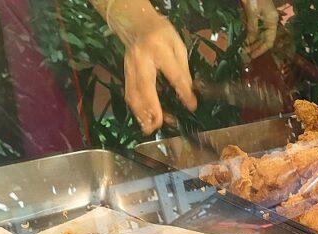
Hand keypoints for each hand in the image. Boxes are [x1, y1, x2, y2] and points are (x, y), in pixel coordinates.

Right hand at [123, 14, 196, 132]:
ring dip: (142, 113)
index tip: (191, 105)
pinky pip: (129, 94)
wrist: (136, 23)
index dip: (183, 91)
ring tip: (151, 127)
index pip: (173, 74)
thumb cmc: (160, 34)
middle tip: (159, 125)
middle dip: (151, 109)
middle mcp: (140, 60)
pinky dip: (136, 108)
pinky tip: (144, 118)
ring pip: (133, 94)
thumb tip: (190, 93)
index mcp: (158, 49)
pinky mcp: (125, 73)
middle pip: (145, 88)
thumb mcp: (177, 46)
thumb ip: (183, 69)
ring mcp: (130, 67)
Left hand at [242, 0, 279, 59]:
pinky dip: (248, 34)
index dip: (261, 50)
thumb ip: (252, 28)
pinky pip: (253, 28)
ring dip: (251, 42)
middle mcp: (269, 22)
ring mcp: (262, 18)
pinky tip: (243, 39)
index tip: (252, 55)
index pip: (269, 41)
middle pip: (264, 39)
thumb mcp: (253, 12)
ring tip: (244, 49)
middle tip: (246, 54)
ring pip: (258, 34)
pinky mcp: (255, 14)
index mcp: (272, 22)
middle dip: (255, 47)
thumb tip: (249, 42)